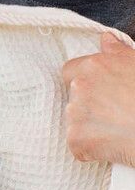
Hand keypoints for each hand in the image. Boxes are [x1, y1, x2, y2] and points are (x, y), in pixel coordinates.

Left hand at [62, 32, 134, 165]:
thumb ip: (118, 51)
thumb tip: (105, 38)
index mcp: (94, 65)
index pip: (70, 71)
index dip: (84, 82)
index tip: (100, 91)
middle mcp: (80, 85)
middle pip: (73, 97)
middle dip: (90, 106)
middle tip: (116, 114)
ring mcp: (75, 112)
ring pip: (75, 121)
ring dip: (91, 128)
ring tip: (119, 130)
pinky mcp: (77, 138)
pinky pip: (79, 146)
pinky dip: (92, 151)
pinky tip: (114, 148)